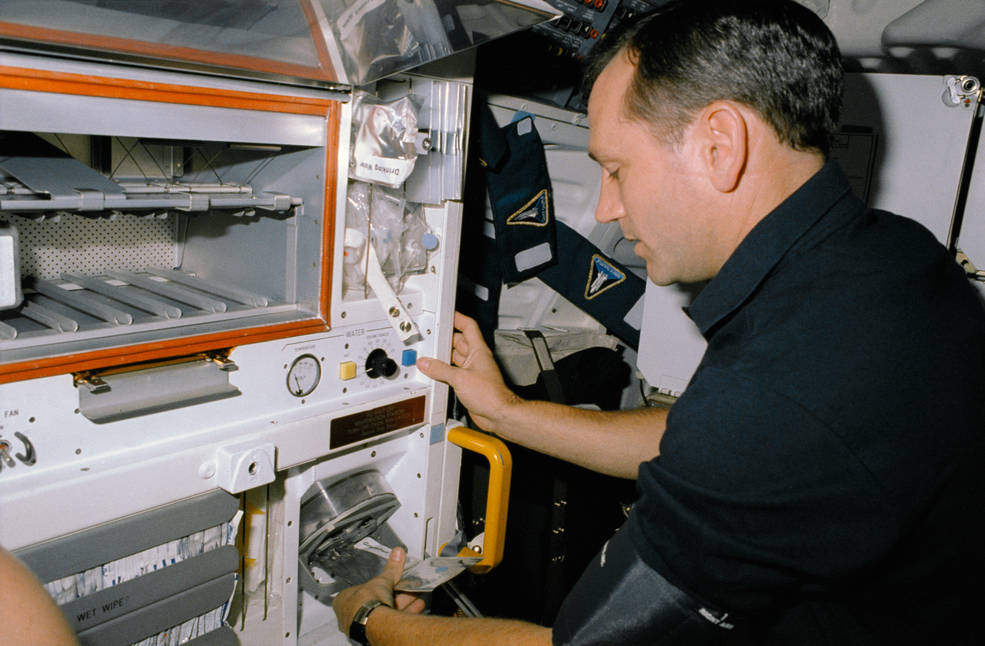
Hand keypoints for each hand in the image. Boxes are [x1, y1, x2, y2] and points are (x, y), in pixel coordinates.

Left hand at [332, 547, 425, 635]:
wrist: (374, 623)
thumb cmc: (366, 603)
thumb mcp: (382, 580)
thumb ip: (391, 569)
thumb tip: (397, 554)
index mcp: (343, 600)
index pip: (361, 590)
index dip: (377, 585)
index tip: (389, 582)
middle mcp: (350, 616)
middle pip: (376, 601)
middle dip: (393, 594)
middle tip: (404, 587)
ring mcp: (362, 625)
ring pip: (384, 612)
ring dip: (401, 603)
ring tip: (414, 595)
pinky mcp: (375, 634)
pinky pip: (390, 622)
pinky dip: (403, 614)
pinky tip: (415, 607)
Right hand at [416, 312, 520, 432]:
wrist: (497, 414)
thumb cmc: (490, 394)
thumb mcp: (460, 378)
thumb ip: (441, 370)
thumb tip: (426, 363)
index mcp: (478, 351)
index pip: (468, 326)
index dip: (457, 318)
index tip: (446, 314)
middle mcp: (476, 359)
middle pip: (458, 342)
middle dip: (445, 339)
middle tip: (432, 337)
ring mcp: (472, 371)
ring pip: (455, 358)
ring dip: (443, 357)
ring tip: (430, 355)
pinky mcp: (468, 383)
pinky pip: (453, 372)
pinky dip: (444, 371)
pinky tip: (435, 373)